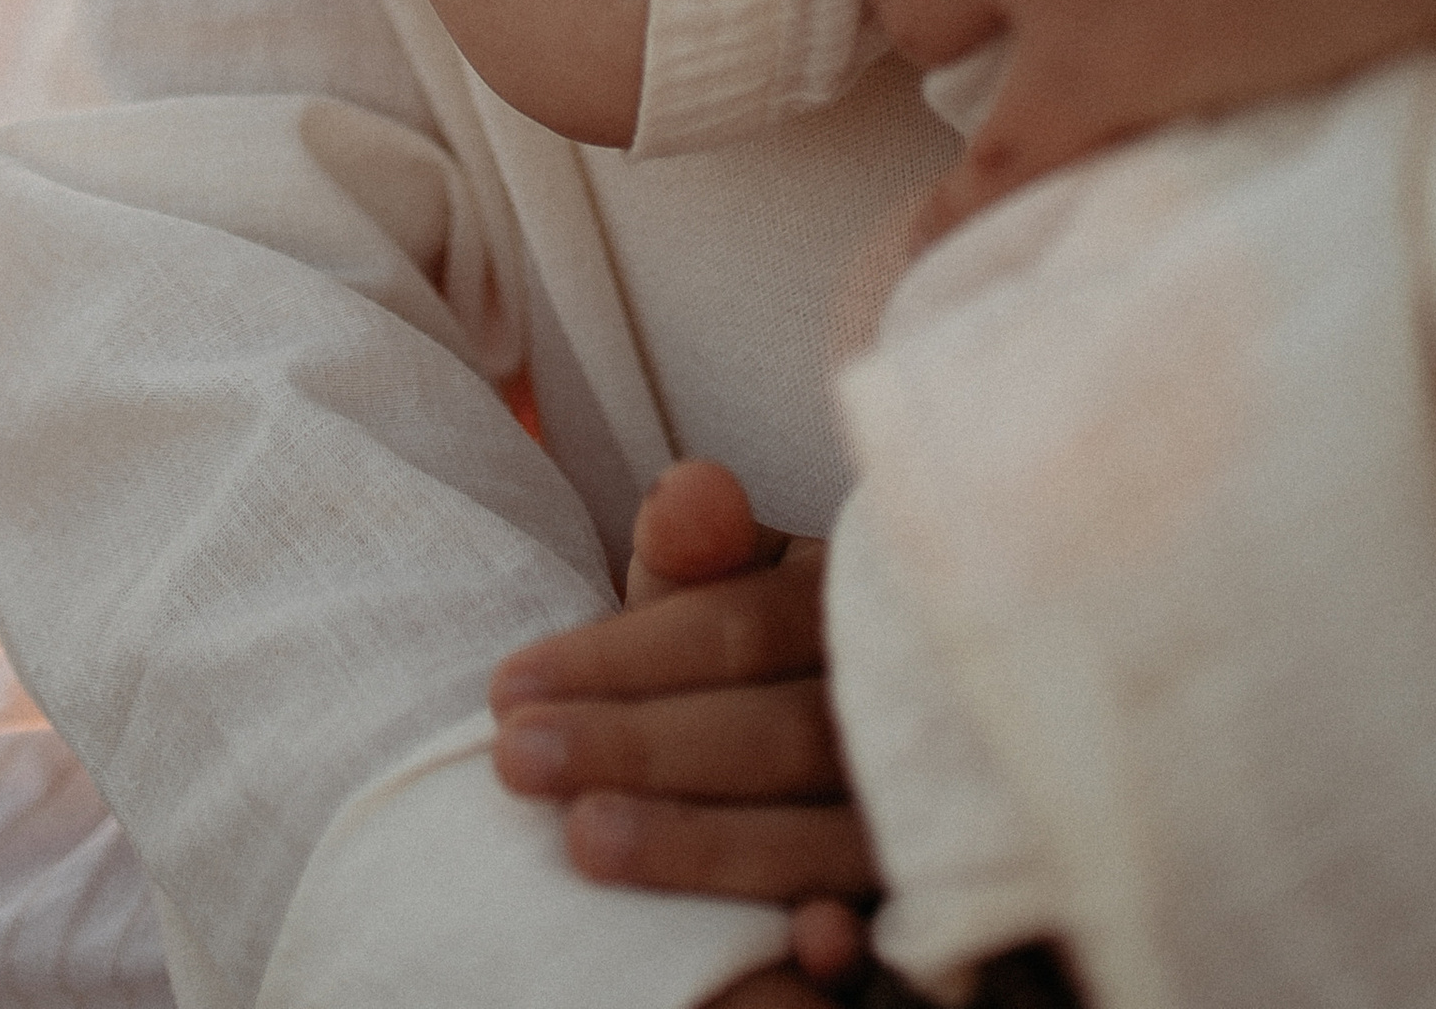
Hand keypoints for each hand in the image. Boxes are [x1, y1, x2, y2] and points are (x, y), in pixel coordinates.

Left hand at [491, 460, 875, 973]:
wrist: (864, 724)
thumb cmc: (763, 658)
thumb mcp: (734, 587)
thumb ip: (700, 546)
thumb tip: (685, 492)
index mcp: (846, 604)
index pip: (738, 630)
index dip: (622, 658)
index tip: (508, 689)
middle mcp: (895, 707)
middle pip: (774, 733)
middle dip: (639, 748)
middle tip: (517, 761)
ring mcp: (921, 809)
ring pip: (823, 835)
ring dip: (704, 845)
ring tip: (583, 839)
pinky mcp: (927, 898)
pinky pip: (901, 926)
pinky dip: (852, 937)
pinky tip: (804, 944)